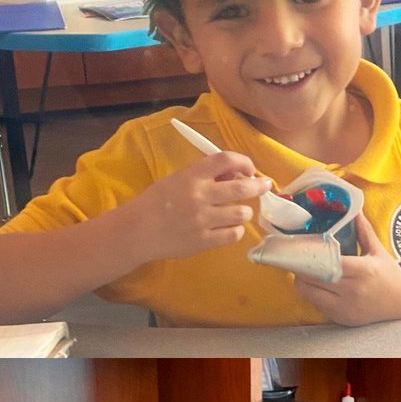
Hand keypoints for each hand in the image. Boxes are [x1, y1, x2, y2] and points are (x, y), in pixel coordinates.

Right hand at [124, 150, 270, 262]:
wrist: (136, 231)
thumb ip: (206, 176)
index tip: (250, 169)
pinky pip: (234, 234)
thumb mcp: (177, 180)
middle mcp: (199, 196)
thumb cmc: (158, 202)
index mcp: (191, 176)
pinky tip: (228, 228)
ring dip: (244, 212)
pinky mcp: (204, 241)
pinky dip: (235, 230)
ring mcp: (202, 220)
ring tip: (236, 212)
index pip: (225, 159)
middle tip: (264, 186)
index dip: (244, 161)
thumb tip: (238, 173)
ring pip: (242, 213)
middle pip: (242, 187)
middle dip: (259, 186)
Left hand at [293, 213, 400, 325]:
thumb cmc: (392, 276)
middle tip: (297, 259)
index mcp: (362, 270)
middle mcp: (353, 290)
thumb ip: (363, 231)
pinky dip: (313, 295)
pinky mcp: (342, 318)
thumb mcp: (379, 251)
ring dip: (303, 282)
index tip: (300, 248)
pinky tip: (317, 286)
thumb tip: (354, 210)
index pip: (326, 262)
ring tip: (305, 272)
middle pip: (313, 278)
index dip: (309, 256)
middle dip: (301, 268)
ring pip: (310, 293)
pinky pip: (318, 305)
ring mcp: (346, 307)